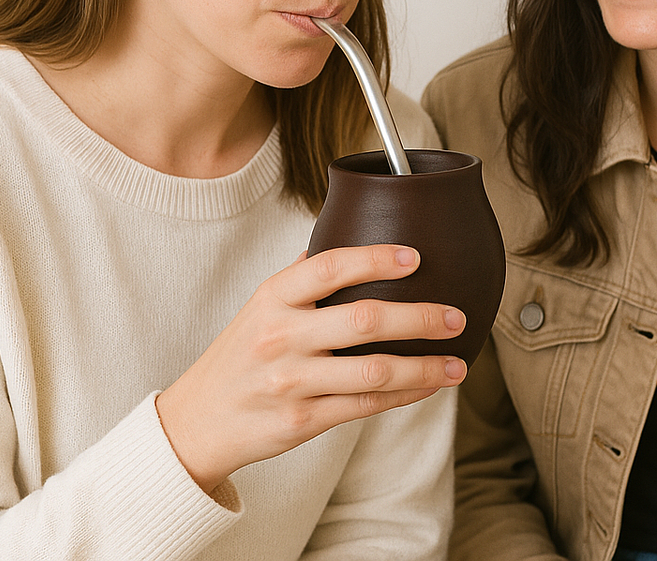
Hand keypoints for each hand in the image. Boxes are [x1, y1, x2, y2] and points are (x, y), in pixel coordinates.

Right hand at [155, 244, 465, 492]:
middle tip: (456, 317)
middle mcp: (281, 337)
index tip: (416, 257)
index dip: (376, 259)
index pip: (329, 267)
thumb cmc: (241, 353)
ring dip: (424, 367)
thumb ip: (304, 274)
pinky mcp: (301, 421)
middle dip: (419, 319)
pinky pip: (365, 407)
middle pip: (364, 322)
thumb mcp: (261, 305)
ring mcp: (292, 382)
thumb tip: (351, 233)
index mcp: (273, 298)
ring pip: (373, 373)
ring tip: (458, 363)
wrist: (197, 421)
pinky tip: (428, 385)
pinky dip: (404, 396)